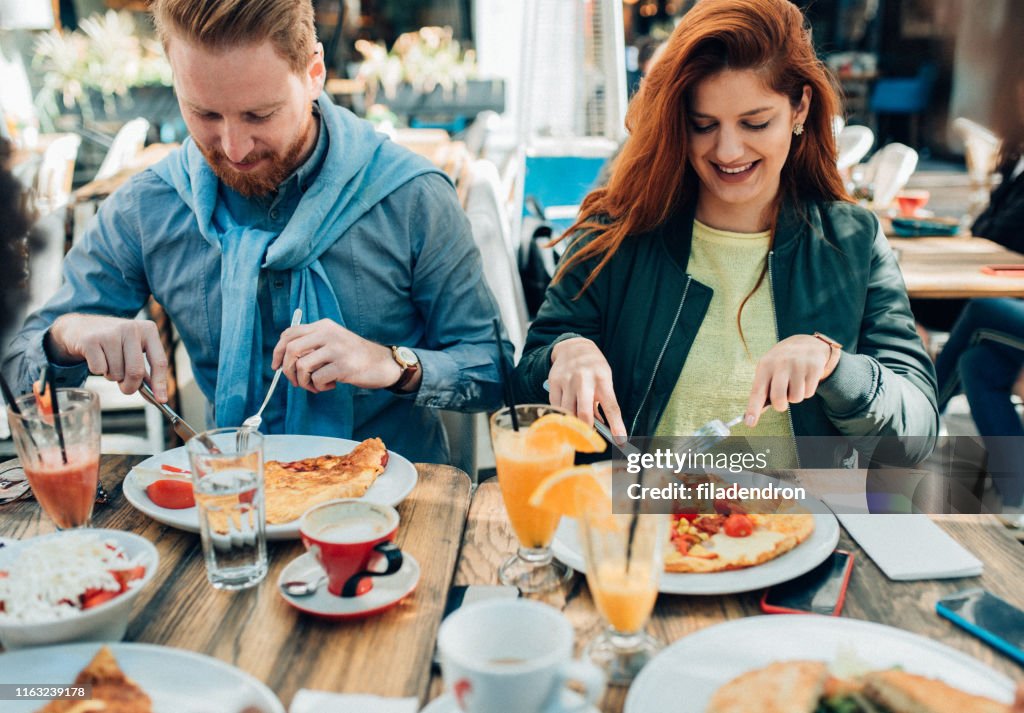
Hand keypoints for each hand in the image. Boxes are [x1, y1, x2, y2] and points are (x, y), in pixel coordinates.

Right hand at [48, 314, 168, 399]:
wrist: (80, 327)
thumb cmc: (113, 344)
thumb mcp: (133, 352)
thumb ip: (146, 374)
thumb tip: (158, 398)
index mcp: (148, 330)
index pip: (159, 362)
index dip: (160, 383)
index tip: (161, 400)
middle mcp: (131, 328)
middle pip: (136, 372)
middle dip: (130, 386)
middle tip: (125, 388)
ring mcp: (110, 333)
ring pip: (117, 373)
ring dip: (112, 376)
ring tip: (108, 363)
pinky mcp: (91, 340)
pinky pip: (99, 370)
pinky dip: (98, 371)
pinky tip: (96, 358)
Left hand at [272, 319, 404, 392]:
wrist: (383, 364)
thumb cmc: (355, 356)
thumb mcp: (334, 341)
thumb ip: (313, 344)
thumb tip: (284, 360)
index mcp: (324, 326)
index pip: (289, 333)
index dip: (277, 351)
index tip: (276, 366)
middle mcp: (329, 333)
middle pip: (291, 349)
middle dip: (287, 370)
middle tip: (295, 381)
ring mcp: (336, 349)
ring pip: (302, 366)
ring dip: (304, 382)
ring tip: (315, 386)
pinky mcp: (343, 365)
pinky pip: (317, 379)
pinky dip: (319, 387)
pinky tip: (330, 385)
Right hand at [548, 337, 625, 436]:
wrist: (573, 347)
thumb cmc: (593, 368)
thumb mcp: (604, 380)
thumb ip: (601, 402)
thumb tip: (600, 427)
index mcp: (602, 379)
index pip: (611, 407)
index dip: (616, 426)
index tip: (621, 441)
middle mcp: (584, 380)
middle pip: (584, 414)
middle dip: (587, 430)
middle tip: (588, 437)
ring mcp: (567, 380)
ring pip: (568, 413)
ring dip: (573, 422)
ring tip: (576, 422)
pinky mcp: (554, 382)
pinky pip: (556, 406)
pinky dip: (562, 412)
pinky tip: (566, 409)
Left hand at [744, 334, 836, 427]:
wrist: (806, 344)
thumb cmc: (781, 363)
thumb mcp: (768, 370)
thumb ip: (762, 390)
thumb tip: (755, 414)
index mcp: (765, 365)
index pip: (758, 391)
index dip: (753, 408)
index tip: (749, 423)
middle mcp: (781, 364)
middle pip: (779, 399)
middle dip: (781, 405)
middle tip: (783, 399)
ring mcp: (799, 365)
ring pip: (796, 398)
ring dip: (795, 396)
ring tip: (795, 383)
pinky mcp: (814, 367)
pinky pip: (809, 393)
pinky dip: (806, 391)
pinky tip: (805, 378)